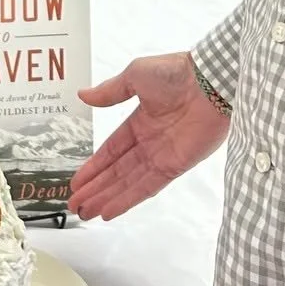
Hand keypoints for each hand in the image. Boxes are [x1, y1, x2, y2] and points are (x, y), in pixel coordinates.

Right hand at [69, 52, 228, 220]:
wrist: (210, 81)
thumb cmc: (176, 72)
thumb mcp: (136, 74)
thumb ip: (110, 91)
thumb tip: (83, 95)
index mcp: (140, 121)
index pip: (111, 150)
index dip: (93, 167)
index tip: (76, 182)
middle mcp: (149, 142)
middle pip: (116, 171)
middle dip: (95, 189)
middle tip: (74, 206)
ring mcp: (162, 156)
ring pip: (128, 183)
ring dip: (106, 198)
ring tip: (85, 213)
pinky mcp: (175, 167)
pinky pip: (146, 187)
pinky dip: (127, 200)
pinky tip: (109, 211)